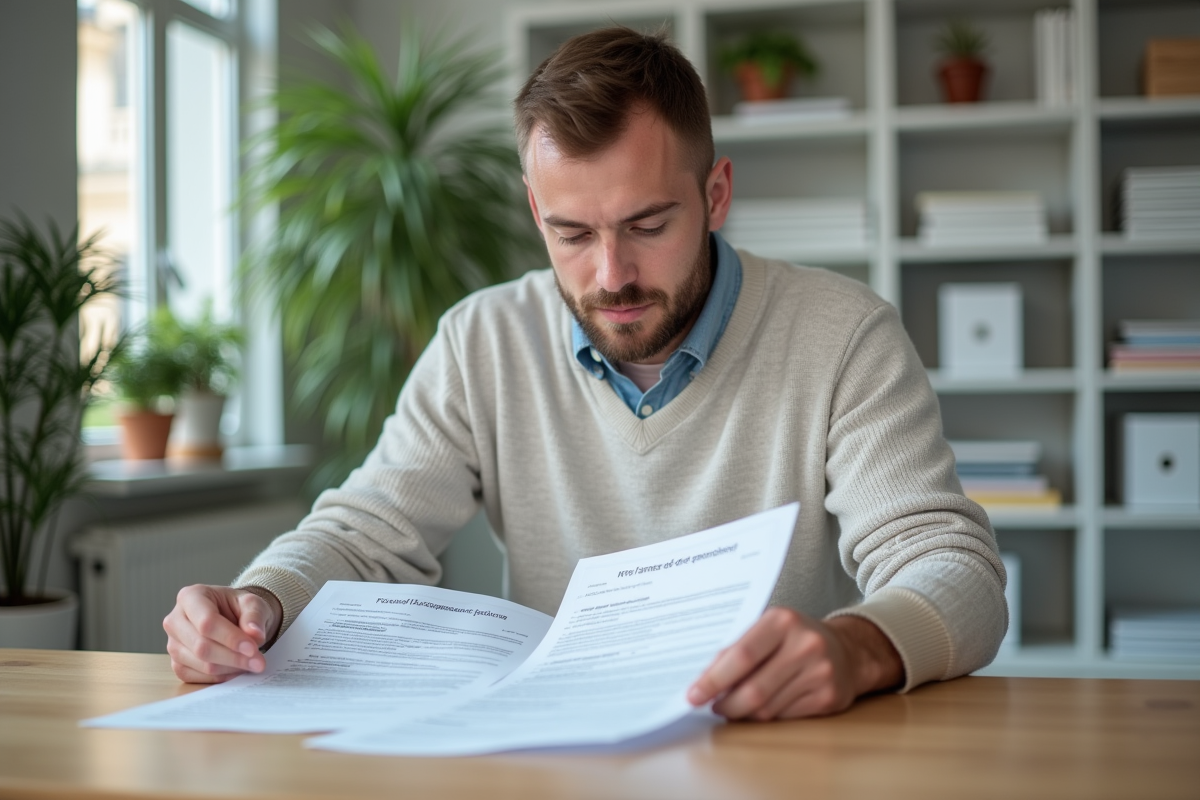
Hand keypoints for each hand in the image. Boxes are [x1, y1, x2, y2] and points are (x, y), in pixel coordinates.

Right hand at [163, 585, 281, 683]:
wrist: (233, 618)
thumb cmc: (239, 607)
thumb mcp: (252, 603)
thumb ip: (254, 616)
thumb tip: (255, 635)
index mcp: (190, 597)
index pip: (207, 622)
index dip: (230, 638)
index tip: (253, 648)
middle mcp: (175, 620)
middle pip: (201, 646)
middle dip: (234, 657)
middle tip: (259, 662)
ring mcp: (173, 644)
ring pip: (200, 664)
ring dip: (230, 668)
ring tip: (252, 664)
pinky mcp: (177, 664)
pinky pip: (198, 677)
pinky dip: (221, 677)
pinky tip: (237, 669)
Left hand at [686, 608, 902, 720]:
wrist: (849, 650)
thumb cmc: (795, 638)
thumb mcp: (767, 630)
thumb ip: (737, 650)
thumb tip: (704, 679)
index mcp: (782, 620)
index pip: (741, 655)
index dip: (714, 679)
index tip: (693, 695)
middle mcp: (805, 644)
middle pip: (753, 689)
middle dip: (726, 704)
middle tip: (712, 706)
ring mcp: (820, 672)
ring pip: (767, 709)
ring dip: (743, 713)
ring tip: (733, 707)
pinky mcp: (829, 698)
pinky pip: (784, 717)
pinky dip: (766, 718)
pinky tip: (761, 709)